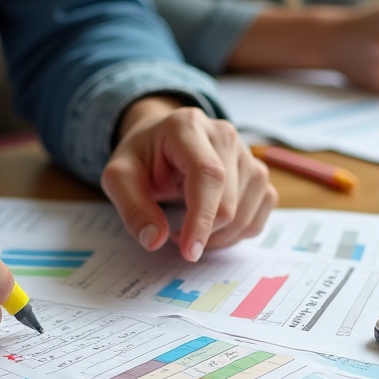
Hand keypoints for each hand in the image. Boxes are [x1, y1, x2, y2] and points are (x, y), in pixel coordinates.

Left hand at [101, 99, 277, 259]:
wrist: (163, 141)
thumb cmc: (143, 158)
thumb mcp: (119, 177)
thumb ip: (132, 207)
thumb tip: (154, 239)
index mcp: (188, 128)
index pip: (208, 175)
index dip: (202, 218)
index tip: (189, 251)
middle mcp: (225, 136)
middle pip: (229, 202)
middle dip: (204, 234)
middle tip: (174, 236)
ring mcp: (248, 155)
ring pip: (246, 214)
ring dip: (220, 237)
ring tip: (191, 228)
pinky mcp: (259, 174)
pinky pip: (257, 217)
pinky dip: (237, 234)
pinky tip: (213, 228)